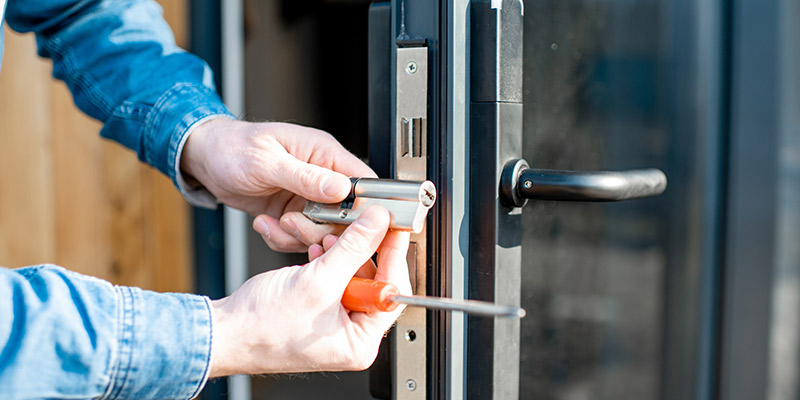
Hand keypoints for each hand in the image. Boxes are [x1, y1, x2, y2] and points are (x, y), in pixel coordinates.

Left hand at [181, 118, 375, 251]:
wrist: (206, 159)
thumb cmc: (232, 147)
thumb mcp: (267, 161)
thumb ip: (306, 176)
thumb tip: (341, 188)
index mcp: (324, 153)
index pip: (363, 182)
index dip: (362, 207)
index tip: (344, 224)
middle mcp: (321, 176)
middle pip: (345, 215)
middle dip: (319, 228)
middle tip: (292, 223)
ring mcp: (308, 197)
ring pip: (322, 231)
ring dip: (296, 235)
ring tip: (274, 223)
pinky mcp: (293, 213)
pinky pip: (300, 237)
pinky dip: (281, 239)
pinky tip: (265, 224)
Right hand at [208, 206, 411, 375]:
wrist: (224, 331)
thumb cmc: (262, 328)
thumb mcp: (318, 281)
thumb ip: (353, 248)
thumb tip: (377, 225)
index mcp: (361, 342)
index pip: (392, 292)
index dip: (393, 255)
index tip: (394, 228)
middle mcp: (351, 335)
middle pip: (374, 280)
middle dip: (361, 251)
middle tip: (360, 225)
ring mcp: (335, 322)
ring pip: (352, 275)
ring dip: (341, 252)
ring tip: (327, 239)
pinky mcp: (319, 309)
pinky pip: (334, 278)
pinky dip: (327, 260)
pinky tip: (317, 251)